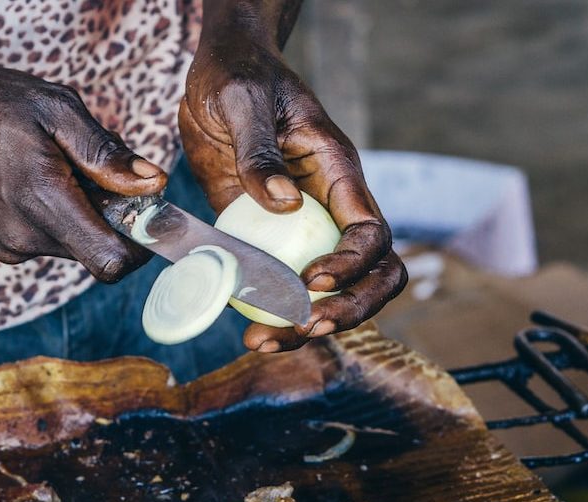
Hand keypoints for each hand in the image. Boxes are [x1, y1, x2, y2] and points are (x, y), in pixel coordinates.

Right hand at [0, 58, 165, 281]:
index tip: (144, 214)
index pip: (111, 263)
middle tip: (89, 167)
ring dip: (79, 211)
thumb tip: (151, 184)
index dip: (140, 245)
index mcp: (44, 204)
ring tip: (53, 165)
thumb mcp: (56, 109)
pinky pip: (45, 237)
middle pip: (96, 249)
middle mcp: (25, 239)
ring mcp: (8, 246)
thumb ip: (106, 153)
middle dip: (108, 215)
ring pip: (72, 242)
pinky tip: (31, 176)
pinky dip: (53, 213)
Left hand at [179, 33, 405, 350]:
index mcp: (339, 173)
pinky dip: (267, 311)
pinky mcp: (267, 237)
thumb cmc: (237, 75)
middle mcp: (329, 206)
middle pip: (370, 275)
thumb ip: (259, 151)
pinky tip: (240, 326)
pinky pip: (279, 283)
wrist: (217, 72)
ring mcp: (301, 227)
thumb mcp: (243, 102)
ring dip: (302, 324)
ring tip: (259, 344)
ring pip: (327, 290)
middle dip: (344, 312)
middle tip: (298, 330)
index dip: (351, 267)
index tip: (309, 282)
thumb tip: (283, 204)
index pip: (370, 233)